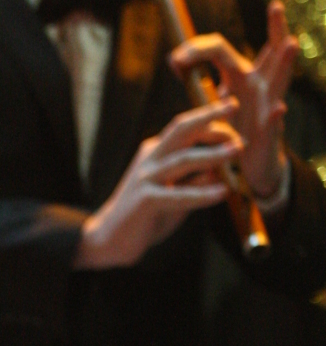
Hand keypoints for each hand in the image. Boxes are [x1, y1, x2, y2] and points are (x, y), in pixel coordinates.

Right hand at [75, 98, 240, 269]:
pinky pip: (179, 196)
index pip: (185, 128)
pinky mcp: (145, 200)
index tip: (232, 111)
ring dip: (213, 153)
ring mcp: (146, 178)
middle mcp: (150, 159)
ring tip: (238, 150)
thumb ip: (194, 181)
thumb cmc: (144, 216)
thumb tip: (221, 170)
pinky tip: (223, 193)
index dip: (210, 118)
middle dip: (208, 115)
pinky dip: (203, 194)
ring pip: (184, 159)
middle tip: (234, 105)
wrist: (108, 240)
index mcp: (156, 152)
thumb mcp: (175, 193)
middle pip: (181, 129)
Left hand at [172, 4, 294, 201]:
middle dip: (276, 28)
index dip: (197, 48)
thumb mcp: (212, 102)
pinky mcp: (268, 133)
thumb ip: (198, 79)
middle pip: (269, 51)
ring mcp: (267, 107)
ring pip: (279, 80)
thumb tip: (177, 58)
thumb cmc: (229, 131)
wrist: (248, 167)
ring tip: (290, 44)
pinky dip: (275, 117)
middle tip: (276, 6)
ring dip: (284, 63)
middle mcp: (258, 86)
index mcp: (240, 77)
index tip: (174, 59)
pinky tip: (278, 109)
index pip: (221, 49)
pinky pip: (273, 123)